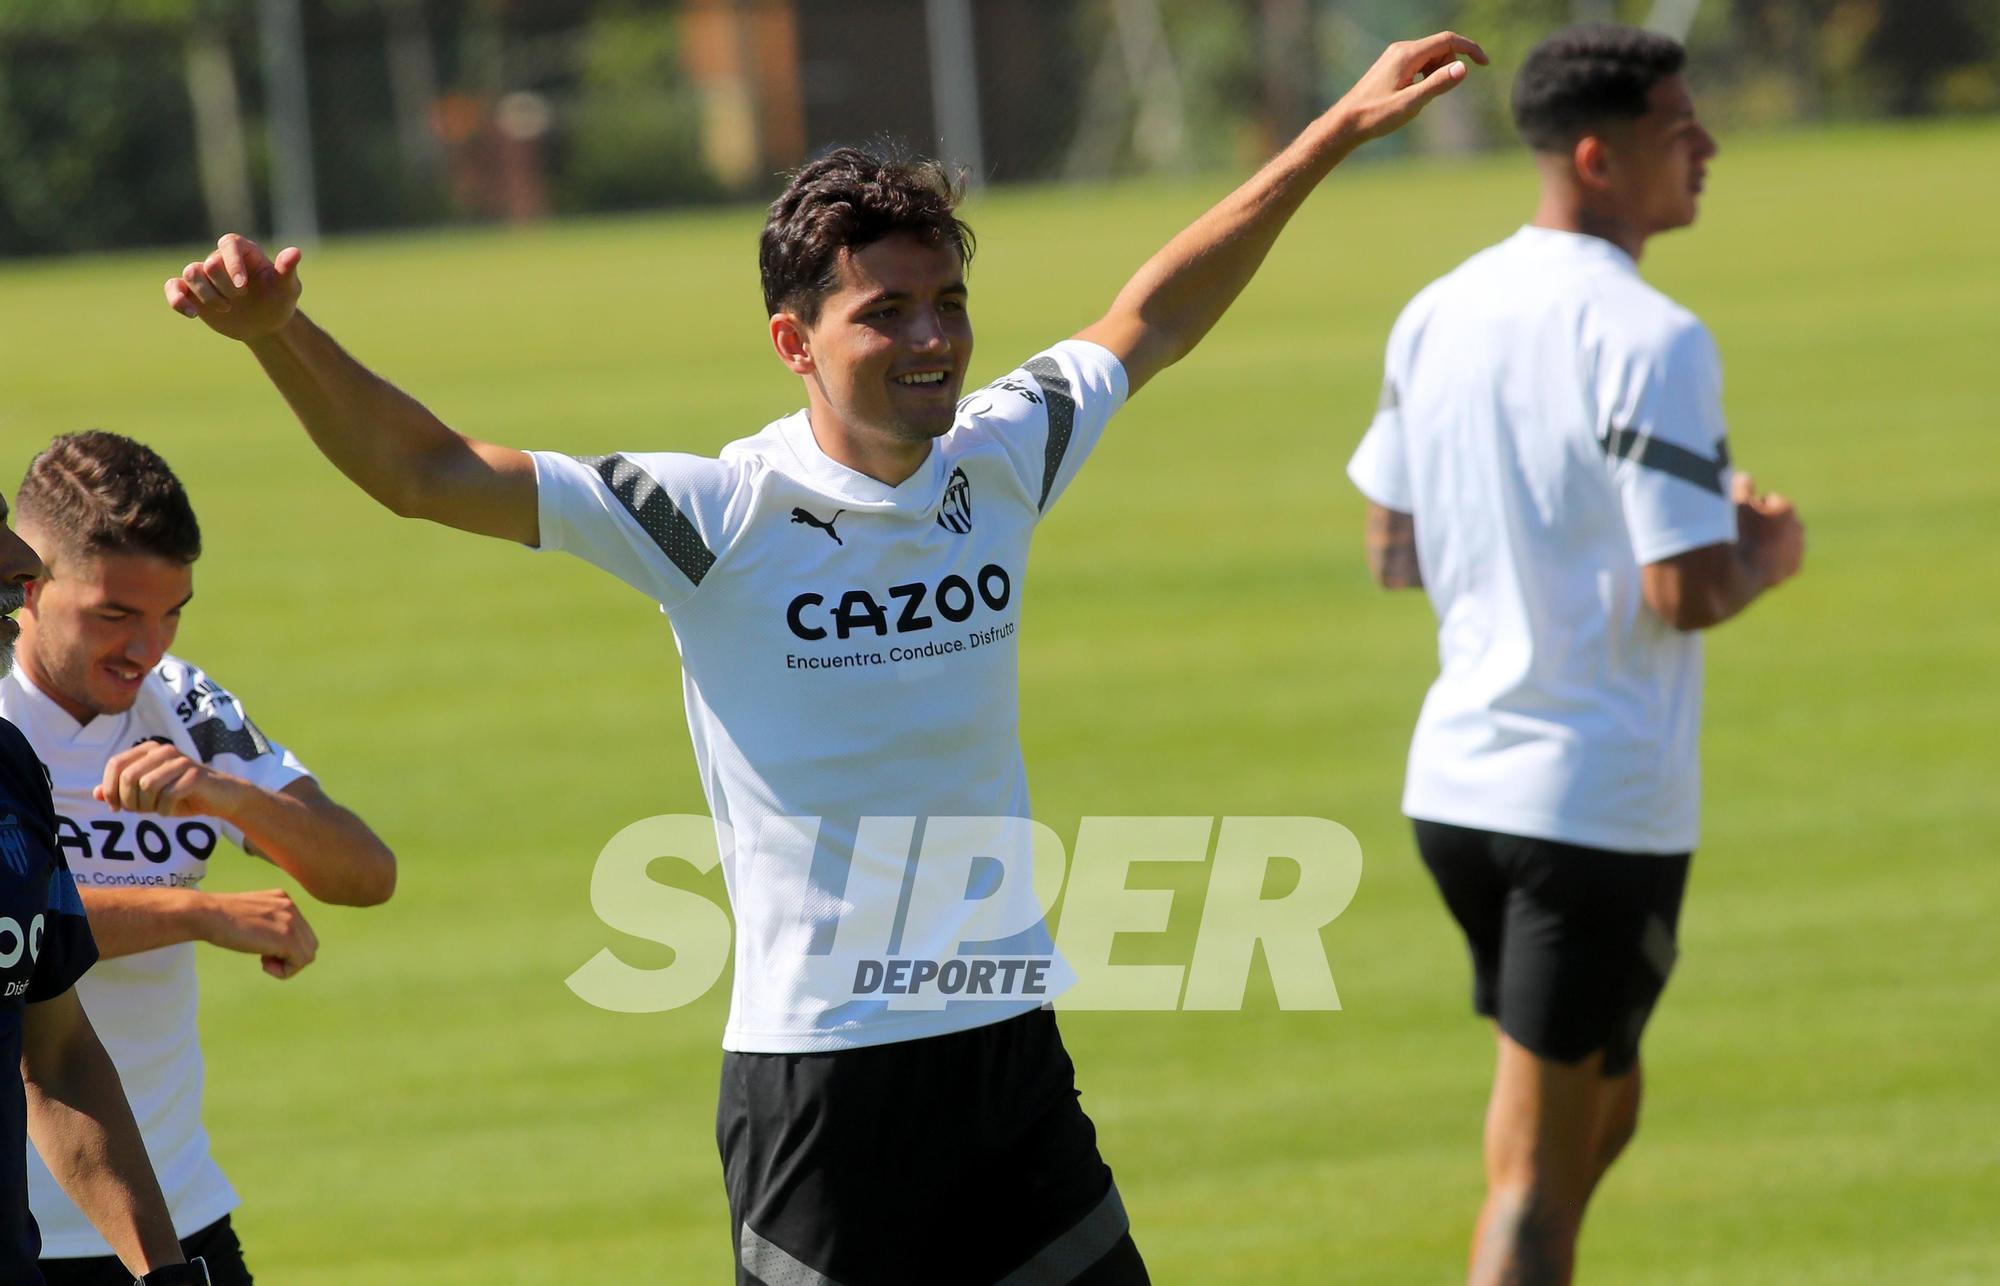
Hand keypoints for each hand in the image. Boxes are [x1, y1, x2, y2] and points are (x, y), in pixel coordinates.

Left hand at [94, 740, 242, 818]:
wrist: (220, 797)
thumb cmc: (181, 794)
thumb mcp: (147, 794)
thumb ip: (121, 791)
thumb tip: (95, 794)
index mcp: (149, 749)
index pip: (115, 764)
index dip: (109, 789)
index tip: (116, 807)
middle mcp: (164, 750)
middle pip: (129, 777)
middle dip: (128, 801)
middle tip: (138, 811)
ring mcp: (180, 761)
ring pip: (146, 786)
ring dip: (147, 806)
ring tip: (155, 810)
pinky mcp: (195, 775)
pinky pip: (167, 796)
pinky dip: (164, 810)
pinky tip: (170, 811)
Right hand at [163, 233, 302, 341]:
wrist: (265, 323)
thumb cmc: (278, 300)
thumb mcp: (287, 288)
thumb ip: (287, 270)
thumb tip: (295, 252)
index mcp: (244, 251)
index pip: (229, 244)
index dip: (233, 263)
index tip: (243, 286)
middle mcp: (221, 259)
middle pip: (211, 263)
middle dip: (224, 286)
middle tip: (241, 299)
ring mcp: (205, 275)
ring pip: (191, 272)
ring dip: (206, 294)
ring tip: (226, 309)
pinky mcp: (192, 292)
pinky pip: (174, 287)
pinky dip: (176, 298)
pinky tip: (192, 313)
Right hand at [201, 890, 318, 979]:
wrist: (207, 914)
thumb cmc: (218, 918)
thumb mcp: (250, 915)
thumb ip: (267, 922)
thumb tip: (274, 943)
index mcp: (283, 899)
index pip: (300, 930)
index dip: (285, 946)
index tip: (262, 949)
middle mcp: (292, 906)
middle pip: (308, 942)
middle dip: (290, 957)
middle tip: (265, 959)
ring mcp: (292, 921)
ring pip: (307, 954)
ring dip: (287, 965)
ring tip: (264, 962)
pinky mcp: (287, 937)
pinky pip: (301, 962)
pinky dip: (284, 971)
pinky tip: (264, 964)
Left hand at [1330, 32, 1488, 143]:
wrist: (1346, 122)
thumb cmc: (1376, 115)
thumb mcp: (1410, 104)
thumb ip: (1437, 85)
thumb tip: (1462, 68)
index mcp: (1407, 55)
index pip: (1448, 40)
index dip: (1470, 49)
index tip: (1485, 64)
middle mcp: (1401, 49)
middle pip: (1441, 48)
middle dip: (1448, 67)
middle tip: (1431, 94)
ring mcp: (1395, 56)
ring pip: (1431, 57)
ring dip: (1436, 74)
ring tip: (1417, 98)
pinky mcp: (1392, 66)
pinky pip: (1420, 65)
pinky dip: (1425, 77)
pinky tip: (1410, 96)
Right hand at [1733, 471, 1804, 587]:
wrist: (1734, 576)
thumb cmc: (1732, 536)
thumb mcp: (1732, 504)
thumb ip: (1740, 486)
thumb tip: (1744, 477)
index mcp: (1785, 509)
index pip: (1768, 500)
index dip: (1752, 508)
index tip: (1741, 518)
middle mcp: (1797, 528)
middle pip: (1778, 518)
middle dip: (1766, 522)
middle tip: (1745, 532)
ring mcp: (1797, 549)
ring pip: (1783, 538)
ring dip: (1772, 540)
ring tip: (1751, 547)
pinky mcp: (1793, 568)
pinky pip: (1785, 557)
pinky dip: (1775, 557)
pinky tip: (1759, 561)